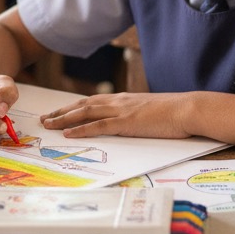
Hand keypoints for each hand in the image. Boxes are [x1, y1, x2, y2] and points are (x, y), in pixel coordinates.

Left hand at [40, 92, 193, 138]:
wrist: (189, 109)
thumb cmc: (175, 113)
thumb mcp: (151, 111)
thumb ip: (138, 115)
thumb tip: (132, 123)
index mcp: (125, 99)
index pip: (93, 101)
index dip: (74, 107)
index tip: (60, 112)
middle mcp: (119, 101)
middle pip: (83, 104)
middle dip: (62, 111)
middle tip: (45, 118)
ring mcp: (122, 111)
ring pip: (86, 113)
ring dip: (64, 119)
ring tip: (49, 124)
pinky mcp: (127, 123)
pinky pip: (99, 126)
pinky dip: (81, 129)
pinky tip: (69, 133)